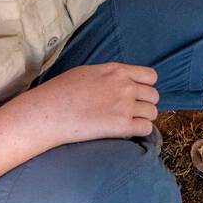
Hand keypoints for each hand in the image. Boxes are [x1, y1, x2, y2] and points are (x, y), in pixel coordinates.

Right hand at [5, 62, 159, 151]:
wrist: (49, 111)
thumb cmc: (61, 91)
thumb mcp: (88, 72)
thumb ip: (110, 75)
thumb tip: (121, 81)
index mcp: (117, 71)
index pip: (151, 76)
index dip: (146, 86)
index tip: (137, 94)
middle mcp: (125, 86)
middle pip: (154, 95)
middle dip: (145, 104)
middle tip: (132, 112)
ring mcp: (125, 106)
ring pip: (153, 113)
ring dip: (144, 118)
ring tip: (128, 122)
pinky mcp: (122, 126)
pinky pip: (146, 128)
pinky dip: (140, 131)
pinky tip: (126, 132)